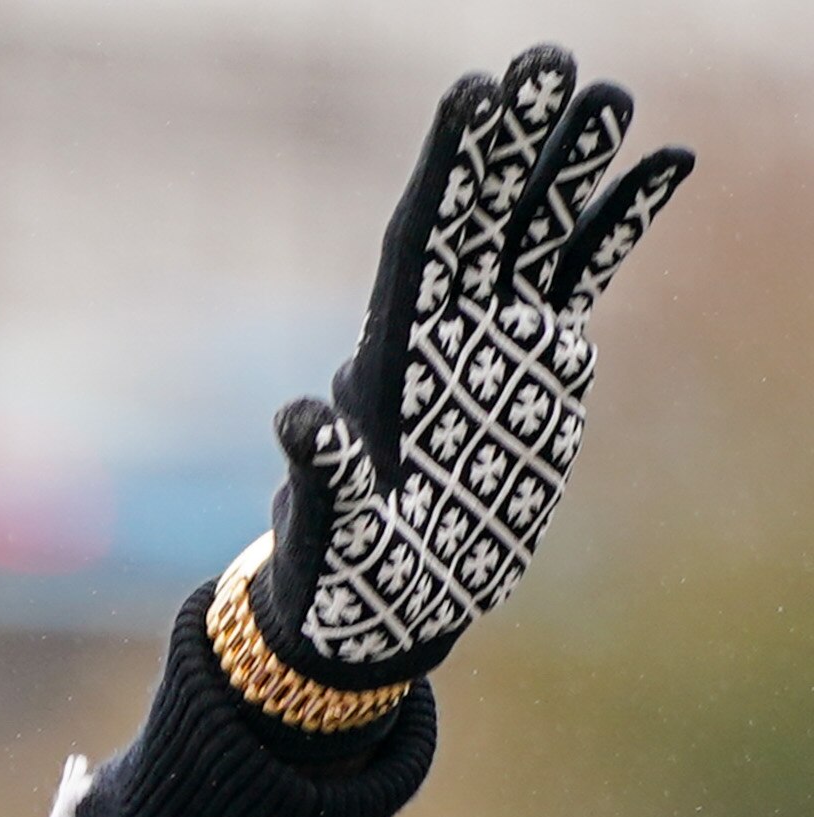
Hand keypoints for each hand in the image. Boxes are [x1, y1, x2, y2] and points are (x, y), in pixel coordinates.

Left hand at [249, 46, 692, 687]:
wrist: (380, 611)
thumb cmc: (347, 582)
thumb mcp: (336, 538)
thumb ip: (326, 478)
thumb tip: (299, 417)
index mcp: (393, 366)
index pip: (421, 248)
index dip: (448, 174)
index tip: (473, 98)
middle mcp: (441, 338)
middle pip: (477, 221)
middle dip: (510, 144)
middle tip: (547, 60)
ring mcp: (492, 344)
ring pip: (531, 235)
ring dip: (568, 166)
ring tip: (608, 92)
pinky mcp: (535, 365)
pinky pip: (579, 276)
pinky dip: (616, 222)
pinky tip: (663, 163)